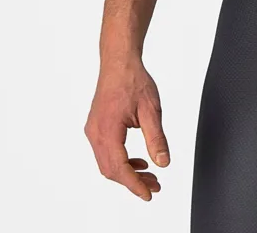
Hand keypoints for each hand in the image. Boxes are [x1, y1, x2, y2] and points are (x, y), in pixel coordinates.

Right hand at [84, 59, 169, 200]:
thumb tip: (163, 163)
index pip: (119, 167)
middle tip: (155, 186)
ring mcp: (93, 130)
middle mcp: (96, 133)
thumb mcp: (151, 109)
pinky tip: (138, 161)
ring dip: (127, 172)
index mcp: (108, 130)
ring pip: (107, 163)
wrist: (119, 62)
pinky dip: (121, 161)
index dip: (134, 185)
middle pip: (111, 169)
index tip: (149, 194)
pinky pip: (105, 152)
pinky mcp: (96, 127)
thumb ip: (156, 138)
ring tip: (149, 176)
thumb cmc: (134, 81)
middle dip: (133, 181)